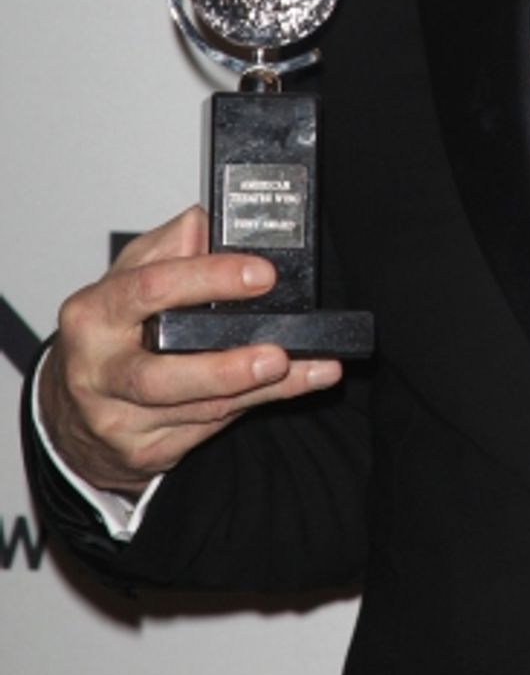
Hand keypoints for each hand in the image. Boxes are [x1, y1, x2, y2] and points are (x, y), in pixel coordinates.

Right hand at [38, 206, 342, 495]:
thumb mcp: (129, 275)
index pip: (151, 290)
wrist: (74, 408)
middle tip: (279, 354)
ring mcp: (117, 419)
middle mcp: (97, 372)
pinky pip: (209, 428)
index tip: (261, 275)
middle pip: (160, 377)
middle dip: (226, 368)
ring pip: (199, 409)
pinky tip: (289, 386)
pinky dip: (254, 405)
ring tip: (310, 368)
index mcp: (93, 315)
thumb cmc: (110, 331)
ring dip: (263, 390)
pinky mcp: (143, 452)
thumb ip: (170, 246)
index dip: (210, 279)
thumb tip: (207, 222)